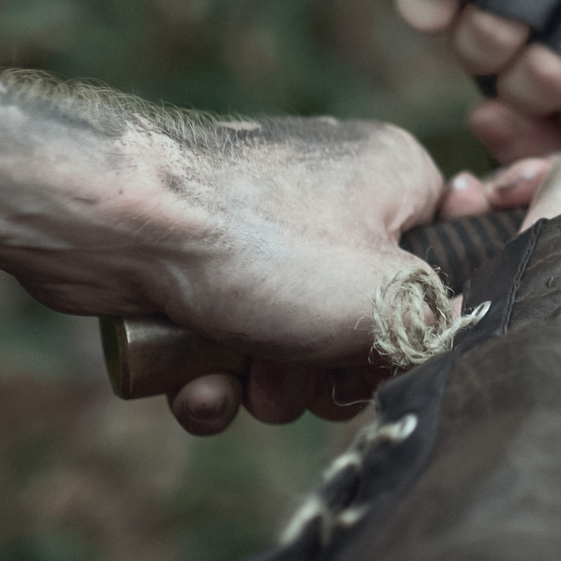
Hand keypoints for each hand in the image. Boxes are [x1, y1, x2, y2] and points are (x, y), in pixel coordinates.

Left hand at [5, 117, 454, 434]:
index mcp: (393, 175)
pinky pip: (232, 337)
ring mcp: (260, 228)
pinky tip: (195, 385)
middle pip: (364, 313)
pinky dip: (216, 373)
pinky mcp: (198, 262)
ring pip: (293, 338)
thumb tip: (451, 332)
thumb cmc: (259, 245)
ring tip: (239, 380)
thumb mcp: (389, 299)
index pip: (447, 248)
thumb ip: (443, 322)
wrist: (109, 223)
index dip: (426, 312)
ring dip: (269, 384)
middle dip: (331, 370)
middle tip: (305, 377)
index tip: (395, 344)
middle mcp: (331, 191)